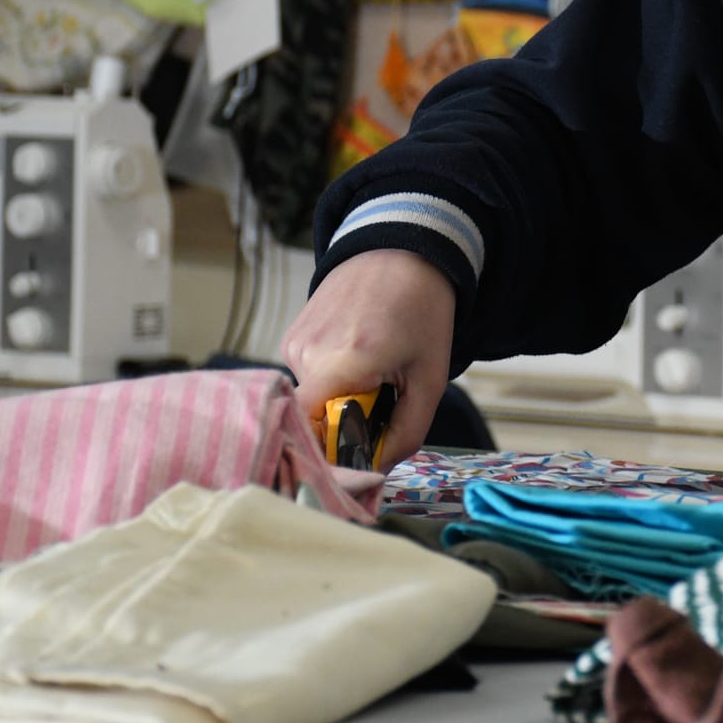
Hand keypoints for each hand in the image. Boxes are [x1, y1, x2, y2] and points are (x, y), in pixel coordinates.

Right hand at [282, 248, 457, 472]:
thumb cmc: (422, 311)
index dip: (329, 454)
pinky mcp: (291, 335)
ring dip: (339, 400)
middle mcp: (308, 353)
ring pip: (310, 399)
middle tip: (379, 407)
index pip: (309, 431)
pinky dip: (331, 379)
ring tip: (372, 372)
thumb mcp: (430, 377)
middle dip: (343, 427)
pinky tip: (357, 354)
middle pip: (312, 420)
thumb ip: (407, 431)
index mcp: (345, 362)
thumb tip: (375, 473)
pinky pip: (306, 376)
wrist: (402, 249)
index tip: (355, 459)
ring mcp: (294, 342)